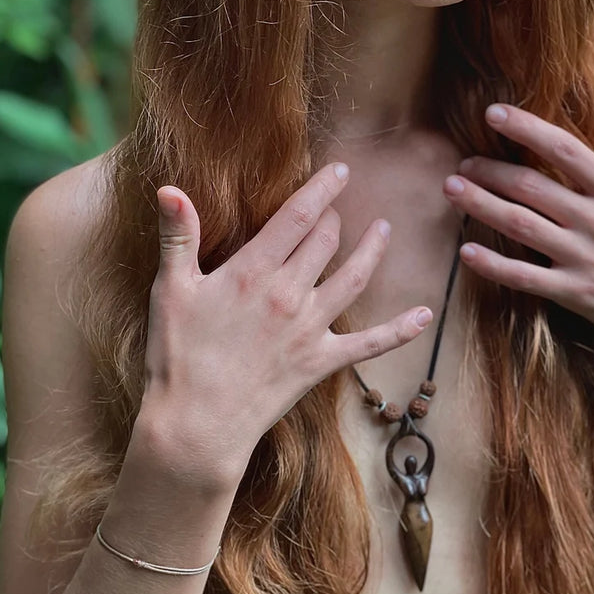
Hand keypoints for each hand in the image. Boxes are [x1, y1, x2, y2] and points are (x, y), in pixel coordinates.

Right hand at [137, 162, 432, 487]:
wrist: (197, 423)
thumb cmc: (177, 357)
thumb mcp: (171, 291)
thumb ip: (177, 237)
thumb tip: (169, 188)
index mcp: (253, 272)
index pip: (297, 216)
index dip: (320, 189)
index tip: (338, 170)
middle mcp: (289, 294)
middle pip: (325, 242)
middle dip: (335, 217)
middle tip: (339, 205)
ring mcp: (310, 329)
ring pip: (353, 279)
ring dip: (372, 252)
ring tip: (385, 230)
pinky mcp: (320, 362)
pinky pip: (369, 344)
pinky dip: (399, 330)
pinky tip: (424, 315)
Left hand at [443, 104, 593, 360]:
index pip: (566, 151)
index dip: (527, 129)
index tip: (494, 113)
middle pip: (532, 188)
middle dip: (491, 171)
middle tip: (460, 162)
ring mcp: (584, 260)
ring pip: (521, 226)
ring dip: (481, 206)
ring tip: (451, 190)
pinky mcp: (575, 294)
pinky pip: (525, 278)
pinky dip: (493, 265)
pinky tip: (466, 252)